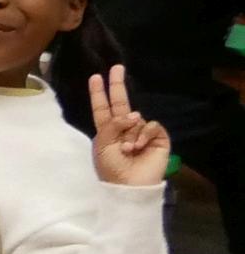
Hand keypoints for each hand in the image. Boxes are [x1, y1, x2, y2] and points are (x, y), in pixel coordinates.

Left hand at [89, 65, 170, 186]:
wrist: (130, 185)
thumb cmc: (111, 167)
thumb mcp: (103, 144)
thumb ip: (112, 125)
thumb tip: (134, 114)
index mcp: (107, 131)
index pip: (102, 109)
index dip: (99, 94)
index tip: (96, 78)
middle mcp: (124, 129)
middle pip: (121, 103)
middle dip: (118, 85)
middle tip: (117, 68)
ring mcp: (141, 132)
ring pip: (136, 118)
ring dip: (130, 133)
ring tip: (128, 150)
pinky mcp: (158, 138)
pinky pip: (150, 125)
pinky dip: (144, 134)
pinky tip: (140, 146)